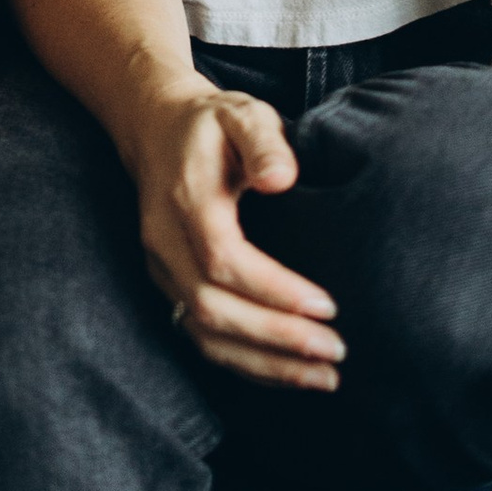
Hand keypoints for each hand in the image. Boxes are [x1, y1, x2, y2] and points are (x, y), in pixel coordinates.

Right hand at [120, 78, 342, 391]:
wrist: (156, 129)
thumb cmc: (213, 124)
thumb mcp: (241, 113)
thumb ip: (263, 142)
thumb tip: (282, 179)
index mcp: (185, 198)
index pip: (224, 259)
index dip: (274, 290)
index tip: (327, 305)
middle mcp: (164, 241)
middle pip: (212, 308)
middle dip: (276, 338)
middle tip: (336, 350)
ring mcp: (162, 269)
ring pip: (203, 333)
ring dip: (263, 363)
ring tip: (324, 377)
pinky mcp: (169, 286)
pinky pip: (201, 336)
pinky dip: (246, 363)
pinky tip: (289, 372)